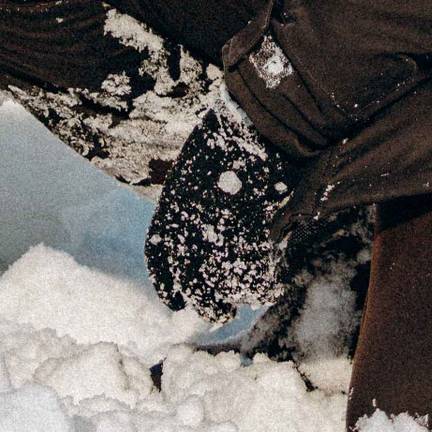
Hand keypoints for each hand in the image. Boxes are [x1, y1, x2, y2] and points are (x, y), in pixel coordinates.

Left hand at [144, 79, 297, 320]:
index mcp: (173, 206)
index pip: (160, 260)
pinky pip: (256, 278)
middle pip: (193, 285)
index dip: (167, 287)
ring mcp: (224, 232)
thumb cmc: (230, 136)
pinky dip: (264, 287)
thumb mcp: (196, 168)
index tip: (177, 304)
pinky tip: (271, 284)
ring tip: (249, 297)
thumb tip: (200, 240)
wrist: (261, 119)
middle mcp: (191, 225)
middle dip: (206, 305)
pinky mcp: (254, 235)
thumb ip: (193, 205)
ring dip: (237, 298)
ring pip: (225, 289)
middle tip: (219, 312)